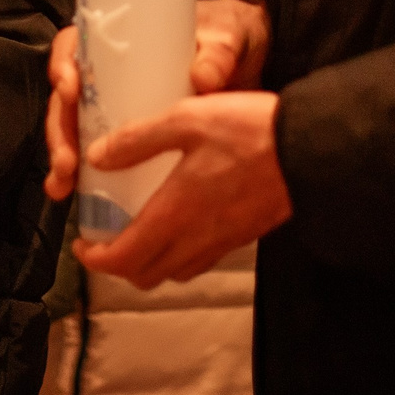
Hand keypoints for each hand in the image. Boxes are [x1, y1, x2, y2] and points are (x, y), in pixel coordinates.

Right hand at [44, 0, 270, 202]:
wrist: (250, 61)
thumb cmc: (227, 36)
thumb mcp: (225, 36)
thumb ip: (218, 53)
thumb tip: (202, 77)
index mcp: (120, 40)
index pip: (75, 45)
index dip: (63, 65)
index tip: (70, 88)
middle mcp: (109, 73)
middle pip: (68, 99)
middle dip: (60, 130)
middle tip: (67, 161)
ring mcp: (117, 105)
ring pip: (75, 130)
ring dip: (64, 158)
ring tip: (63, 187)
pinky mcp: (132, 135)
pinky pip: (100, 154)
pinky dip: (86, 176)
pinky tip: (79, 197)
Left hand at [72, 91, 291, 288]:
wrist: (313, 151)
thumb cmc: (249, 132)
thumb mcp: (186, 118)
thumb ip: (138, 139)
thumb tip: (97, 156)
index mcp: (174, 215)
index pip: (122, 259)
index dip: (94, 259)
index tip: (82, 243)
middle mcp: (195, 239)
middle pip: (145, 276)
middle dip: (118, 265)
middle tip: (106, 238)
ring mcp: (222, 243)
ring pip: (174, 272)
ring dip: (149, 262)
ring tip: (140, 231)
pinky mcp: (243, 237)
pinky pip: (201, 260)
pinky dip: (180, 254)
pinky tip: (182, 223)